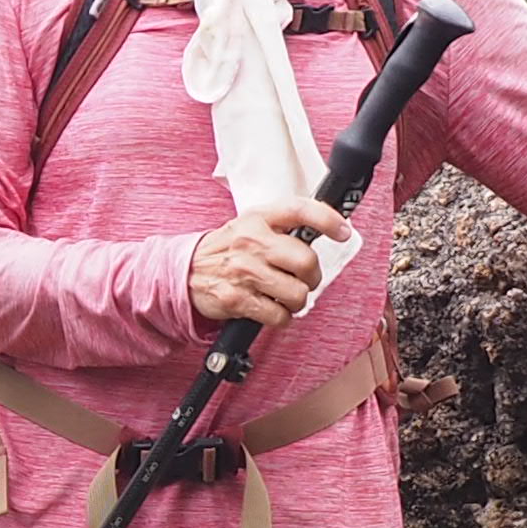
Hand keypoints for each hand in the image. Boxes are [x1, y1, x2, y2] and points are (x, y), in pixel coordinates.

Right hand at [185, 202, 348, 327]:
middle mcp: (251, 242)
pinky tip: (270, 308)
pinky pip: (278, 315)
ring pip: (297, 293)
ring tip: (283, 294)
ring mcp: (243, 271)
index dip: (328, 220)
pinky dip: (280, 317)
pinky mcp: (236, 299)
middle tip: (304, 278)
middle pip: (307, 261)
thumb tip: (329, 229)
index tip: (343, 232)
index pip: (300, 210)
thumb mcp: (251, 224)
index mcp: (258, 218)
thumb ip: (284, 225)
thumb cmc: (226, 249)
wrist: (184, 272)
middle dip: (312, 277)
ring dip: (296, 300)